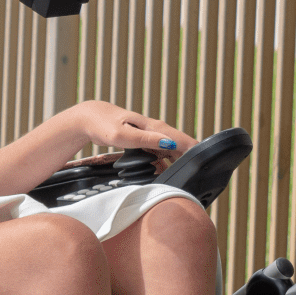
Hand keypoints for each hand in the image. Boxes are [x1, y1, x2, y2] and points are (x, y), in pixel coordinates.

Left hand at [70, 101, 193, 168]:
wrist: (89, 119)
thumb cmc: (103, 125)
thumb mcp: (122, 136)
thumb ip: (146, 140)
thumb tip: (169, 144)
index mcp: (153, 127)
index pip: (181, 139)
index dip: (195, 151)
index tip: (206, 163)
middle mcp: (155, 130)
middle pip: (180, 145)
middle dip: (191, 158)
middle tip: (200, 175)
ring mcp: (149, 135)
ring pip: (170, 149)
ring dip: (178, 161)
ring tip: (187, 176)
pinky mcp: (143, 140)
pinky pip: (159, 152)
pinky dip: (164, 162)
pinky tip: (165, 172)